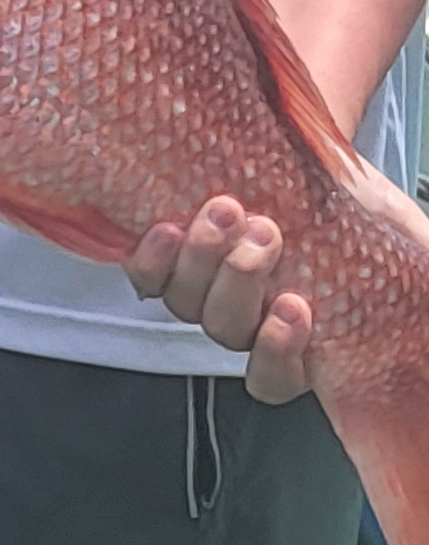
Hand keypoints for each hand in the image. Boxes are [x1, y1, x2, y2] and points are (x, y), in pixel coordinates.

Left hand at [128, 166, 428, 407]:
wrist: (309, 165)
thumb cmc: (360, 215)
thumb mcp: (405, 247)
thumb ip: (415, 277)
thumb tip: (424, 289)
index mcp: (297, 342)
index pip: (271, 379)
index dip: (277, 352)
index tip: (297, 306)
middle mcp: (243, 324)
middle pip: (224, 329)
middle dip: (241, 281)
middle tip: (265, 235)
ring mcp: (202, 291)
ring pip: (185, 301)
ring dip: (202, 258)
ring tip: (228, 212)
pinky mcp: (168, 257)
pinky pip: (144, 275)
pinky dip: (151, 256)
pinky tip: (170, 228)